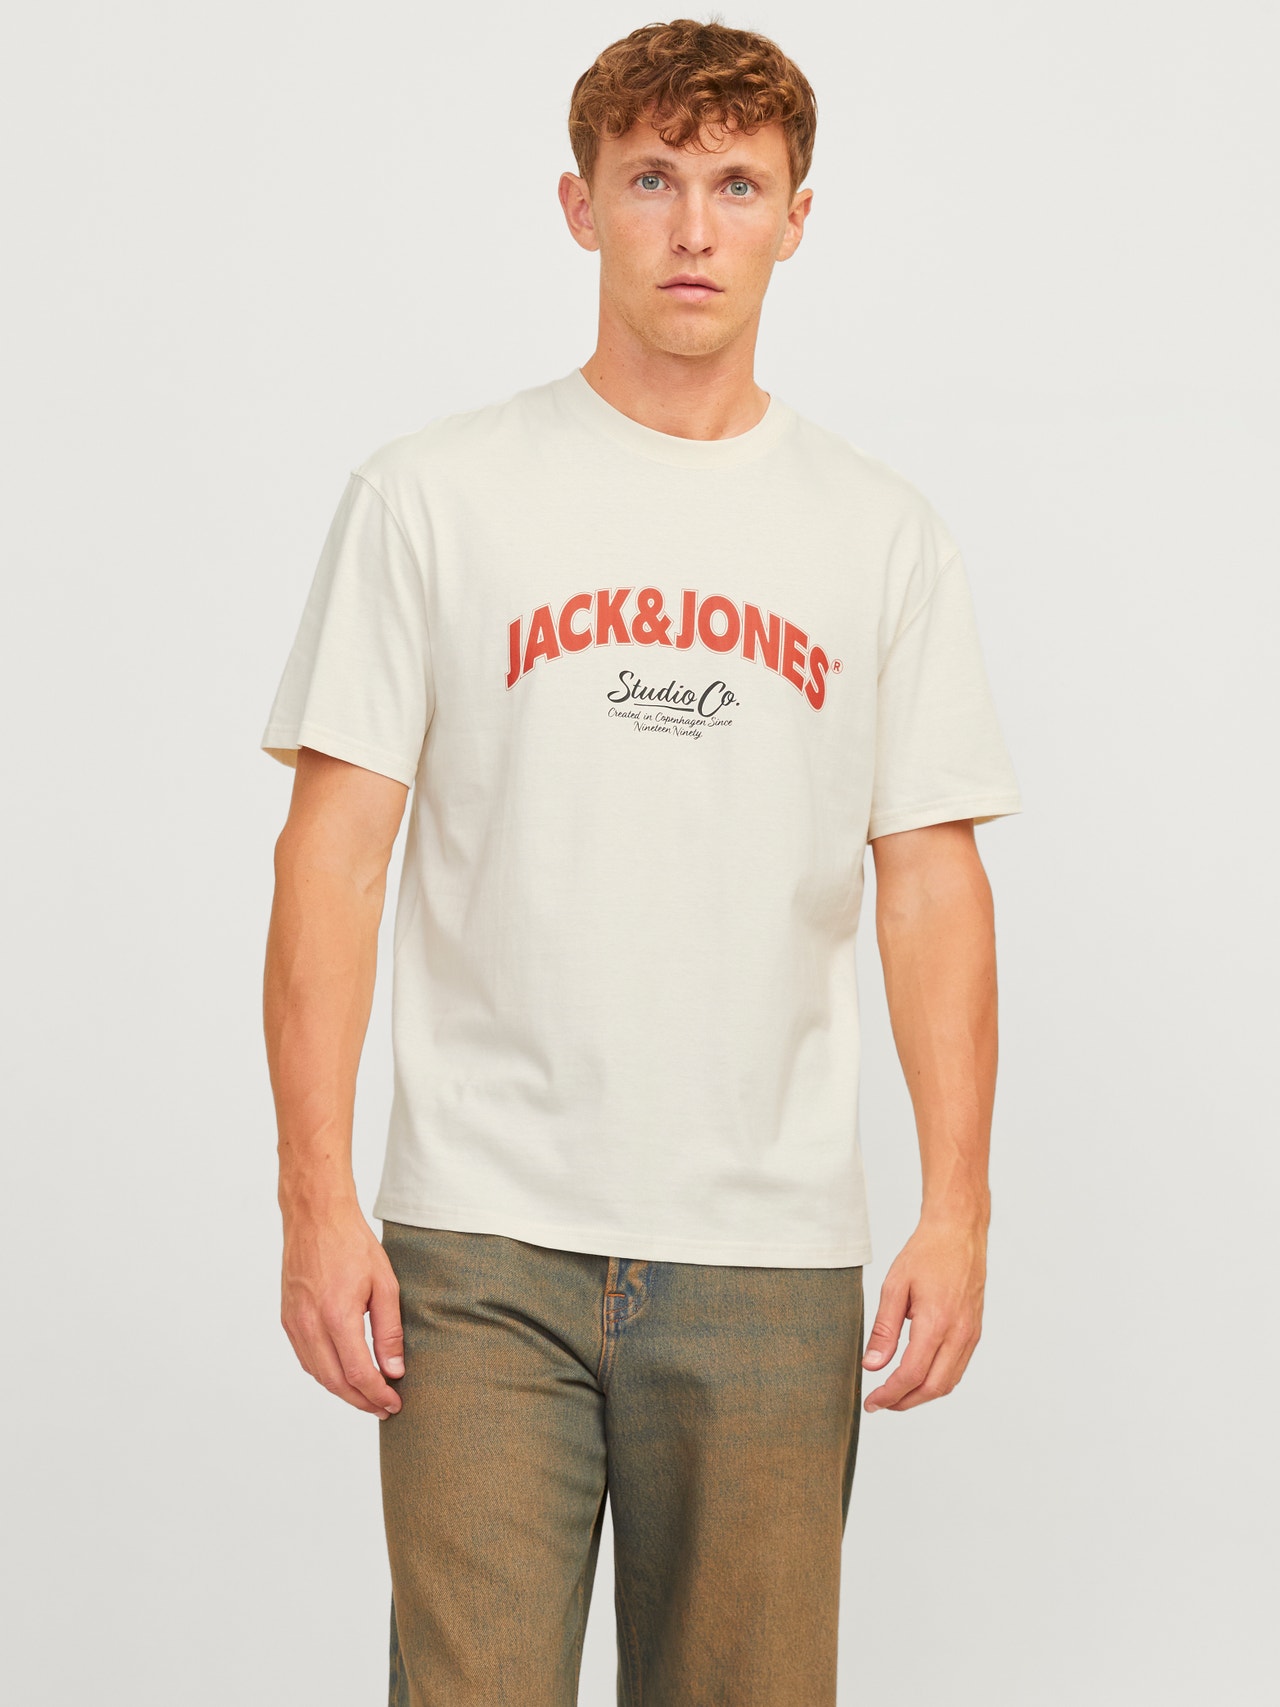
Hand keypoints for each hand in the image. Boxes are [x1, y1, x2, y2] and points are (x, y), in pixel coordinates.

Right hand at [280, 1200, 404, 1418]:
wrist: (315, 1218)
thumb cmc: (353, 1244)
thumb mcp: (384, 1284)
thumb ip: (389, 1331)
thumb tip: (394, 1371)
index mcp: (336, 1317)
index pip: (358, 1374)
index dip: (377, 1395)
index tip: (394, 1403)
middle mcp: (310, 1325)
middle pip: (335, 1383)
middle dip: (361, 1401)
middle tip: (384, 1408)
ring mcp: (294, 1324)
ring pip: (318, 1375)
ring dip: (343, 1391)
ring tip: (367, 1396)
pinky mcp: (287, 1319)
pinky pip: (306, 1358)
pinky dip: (325, 1374)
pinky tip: (343, 1374)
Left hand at [861, 1216, 986, 1412]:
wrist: (959, 1233)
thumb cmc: (926, 1254)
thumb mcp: (895, 1287)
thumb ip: (884, 1330)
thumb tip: (872, 1366)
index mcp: (937, 1322)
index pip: (912, 1374)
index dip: (890, 1394)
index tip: (872, 1402)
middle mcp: (959, 1333)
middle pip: (933, 1387)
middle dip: (905, 1402)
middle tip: (881, 1403)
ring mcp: (971, 1334)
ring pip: (948, 1382)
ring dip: (922, 1395)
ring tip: (896, 1394)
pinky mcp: (975, 1331)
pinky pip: (958, 1367)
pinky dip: (937, 1380)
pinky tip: (918, 1376)